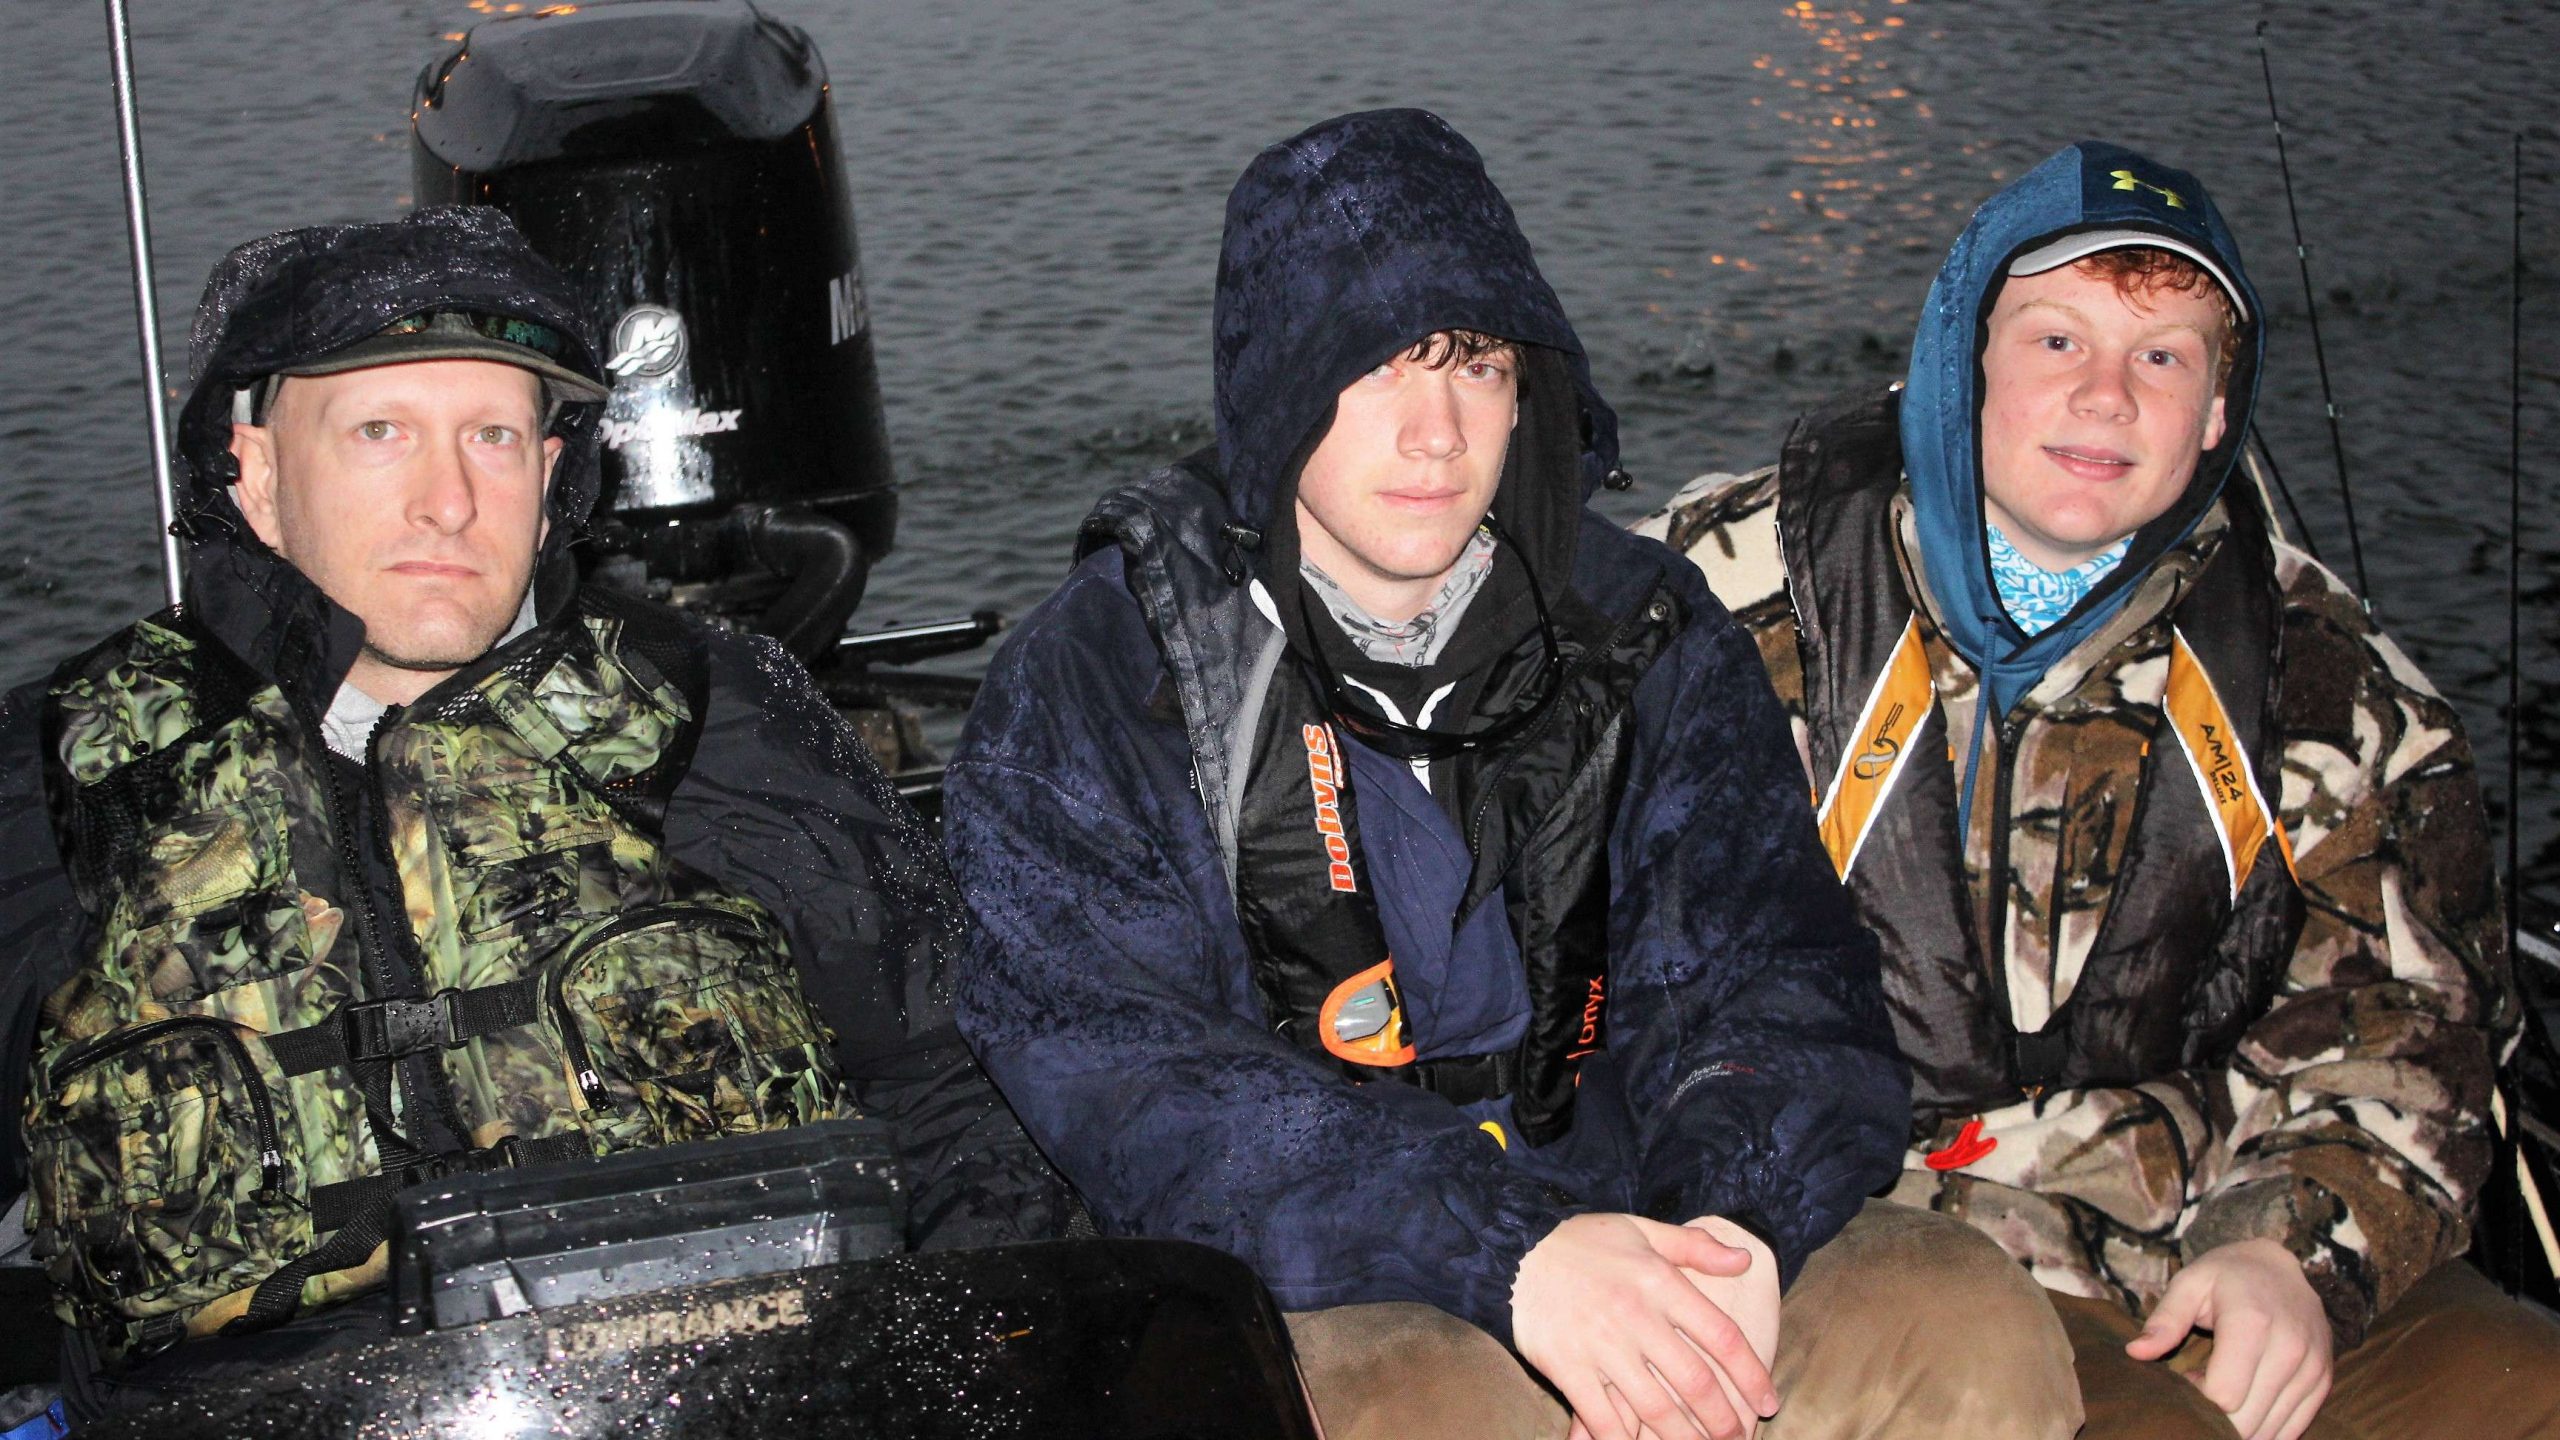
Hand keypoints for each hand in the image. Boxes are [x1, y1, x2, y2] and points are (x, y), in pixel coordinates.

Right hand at [1513, 1213, 1776, 1439]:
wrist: (1510, 1247)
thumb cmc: (1580, 1240)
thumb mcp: (1641, 1229)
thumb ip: (1695, 1247)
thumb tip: (1744, 1259)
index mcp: (1659, 1282)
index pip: (1720, 1336)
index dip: (1751, 1373)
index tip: (1768, 1400)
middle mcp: (1635, 1316)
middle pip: (1694, 1381)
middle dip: (1723, 1419)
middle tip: (1738, 1438)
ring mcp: (1600, 1345)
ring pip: (1654, 1407)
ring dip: (1683, 1438)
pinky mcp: (1567, 1367)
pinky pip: (1602, 1416)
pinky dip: (1623, 1439)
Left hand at [2125, 1238, 2332, 1439]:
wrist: (2280, 1265)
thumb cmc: (2226, 1275)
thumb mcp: (2189, 1283)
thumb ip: (2164, 1320)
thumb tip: (2136, 1352)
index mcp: (2252, 1322)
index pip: (2225, 1395)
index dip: (2198, 1399)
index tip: (2189, 1379)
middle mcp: (2290, 1347)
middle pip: (2249, 1418)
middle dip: (2217, 1419)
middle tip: (2203, 1390)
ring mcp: (2312, 1366)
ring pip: (2272, 1429)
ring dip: (2241, 1425)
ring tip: (2225, 1392)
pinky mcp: (2323, 1379)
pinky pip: (2295, 1427)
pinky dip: (2266, 1427)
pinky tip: (2248, 1402)